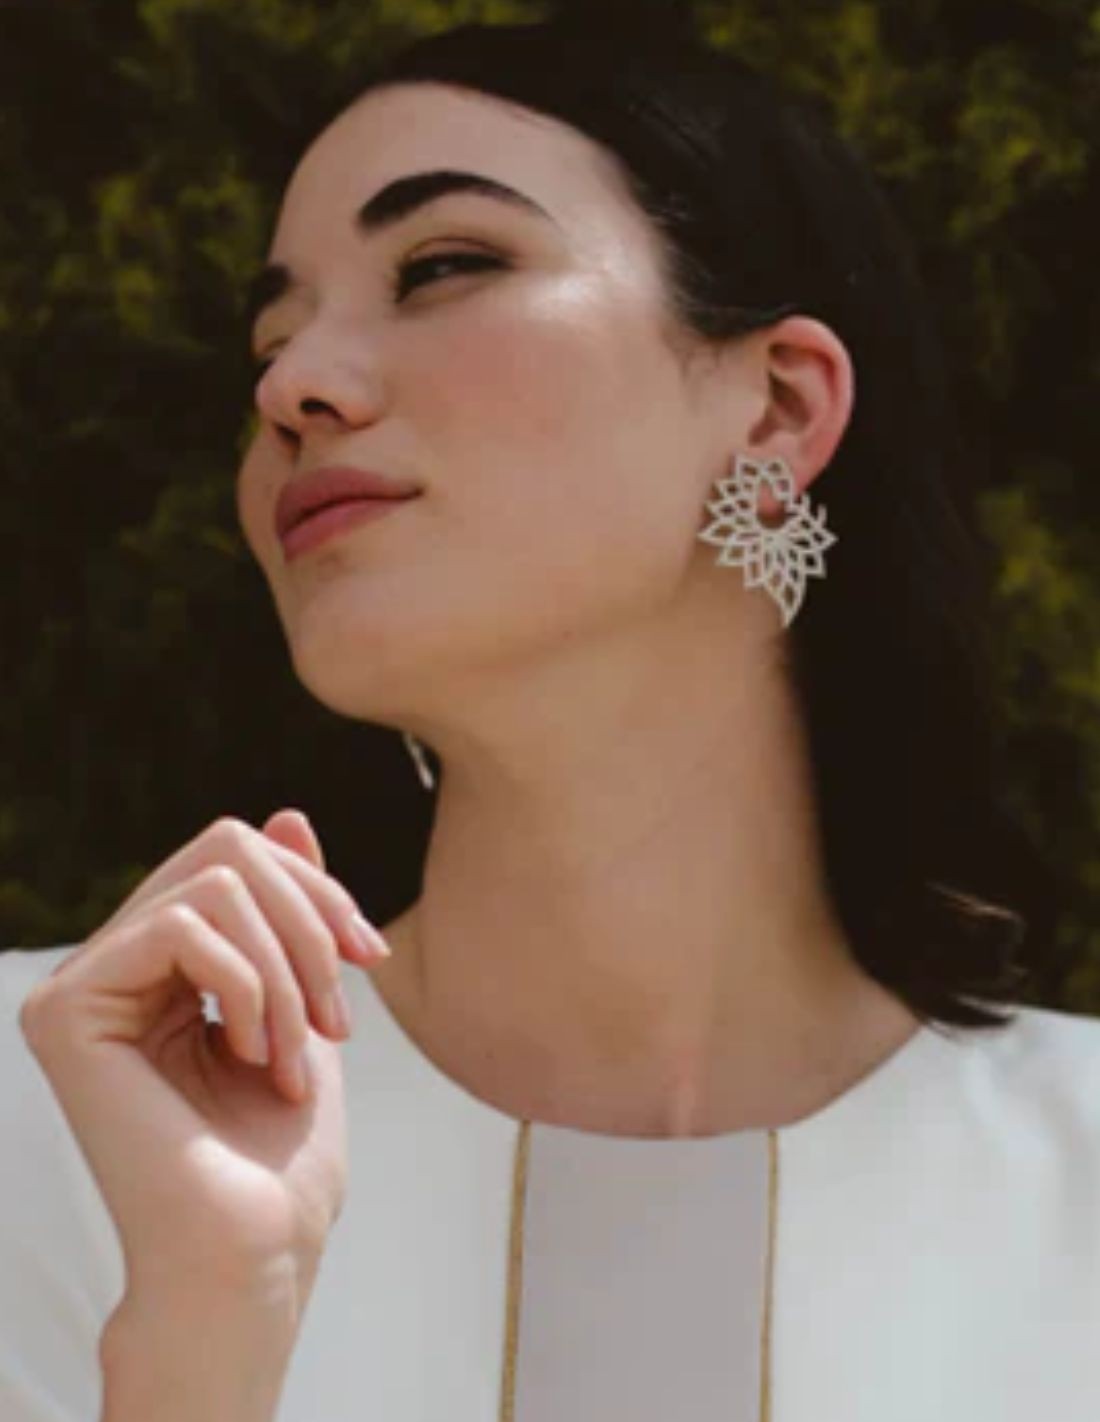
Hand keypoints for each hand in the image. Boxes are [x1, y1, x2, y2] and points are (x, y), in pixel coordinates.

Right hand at [18, 809, 390, 1298]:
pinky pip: (179, 929)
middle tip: (336, 1020)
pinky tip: (248, 1055)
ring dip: (286, 973)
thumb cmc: (283, 1152)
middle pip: (226, 850)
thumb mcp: (305, 1001)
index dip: (318, 891)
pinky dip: (246, 987)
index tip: (369, 961)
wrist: (256, 1250)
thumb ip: (288, 910)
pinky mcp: (65, 1011)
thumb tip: (286, 812)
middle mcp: (113, 965)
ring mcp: (81, 986)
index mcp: (163, 963)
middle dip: (308, 923)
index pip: (238, 855)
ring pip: (215, 884)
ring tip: (290, 1057)